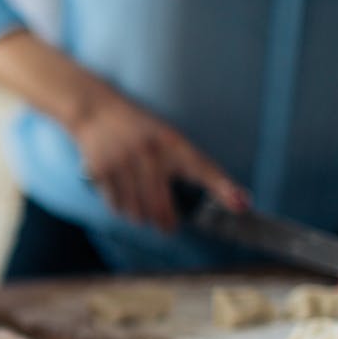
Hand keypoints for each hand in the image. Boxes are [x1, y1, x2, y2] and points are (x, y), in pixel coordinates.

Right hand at [69, 89, 248, 231]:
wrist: (96, 111)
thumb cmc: (138, 129)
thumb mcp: (167, 137)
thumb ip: (188, 165)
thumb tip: (218, 198)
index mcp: (173, 142)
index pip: (203, 168)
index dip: (223, 187)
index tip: (241, 204)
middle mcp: (150, 152)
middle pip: (161, 205)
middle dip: (166, 222)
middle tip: (168, 227)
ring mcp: (123, 162)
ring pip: (137, 211)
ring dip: (141, 217)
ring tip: (142, 210)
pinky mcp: (101, 171)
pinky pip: (116, 206)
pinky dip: (121, 209)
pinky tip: (123, 199)